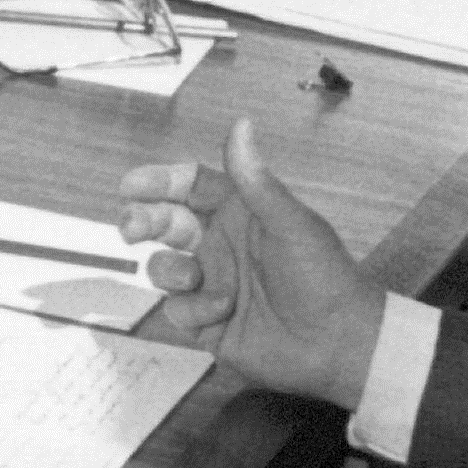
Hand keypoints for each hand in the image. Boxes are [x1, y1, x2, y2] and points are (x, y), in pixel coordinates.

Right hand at [118, 115, 388, 408]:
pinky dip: (194, 309)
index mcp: (242, 212)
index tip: (132, 185)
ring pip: (163, 267)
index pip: (190, 186)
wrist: (336, 343)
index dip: (160, 182)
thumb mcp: (289, 223)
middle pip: (165, 222)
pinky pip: (177, 309)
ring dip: (170, 270)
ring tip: (193, 278)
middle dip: (143, 220)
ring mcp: (212, 282)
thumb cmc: (323, 277)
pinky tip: (222, 311)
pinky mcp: (208, 320)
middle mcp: (222, 244)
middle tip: (131, 227)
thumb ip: (255, 180)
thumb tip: (240, 124)